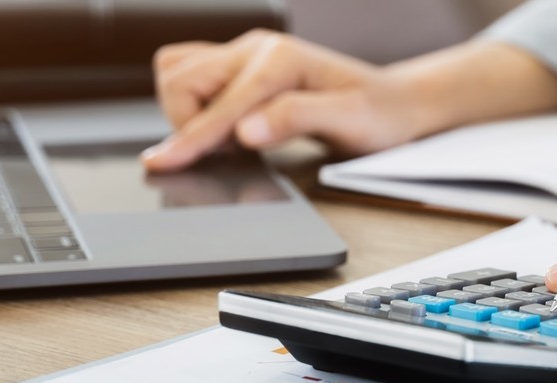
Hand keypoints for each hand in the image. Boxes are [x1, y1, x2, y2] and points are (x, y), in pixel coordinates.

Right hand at [141, 29, 422, 170]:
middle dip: (189, 121)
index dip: (191, 138)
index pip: (222, 104)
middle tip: (230, 151)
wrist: (394, 103)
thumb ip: (296, 119)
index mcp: (281, 59)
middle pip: (180, 76)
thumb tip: (246, 131)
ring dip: (188, 111)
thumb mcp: (349, 121)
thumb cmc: (377, 114)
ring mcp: (246, 53)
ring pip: (177, 72)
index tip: (162, 162)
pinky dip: (194, 105)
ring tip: (230, 139)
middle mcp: (257, 48)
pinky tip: (227, 128)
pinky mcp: (242, 66)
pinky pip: (192, 75)